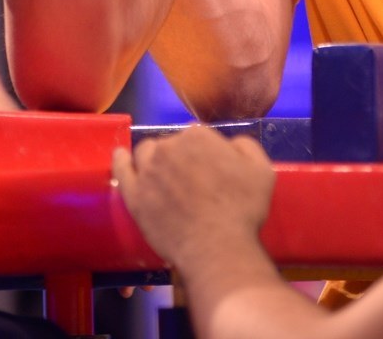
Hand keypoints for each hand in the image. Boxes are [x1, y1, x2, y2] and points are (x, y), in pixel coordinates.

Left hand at [112, 126, 274, 271]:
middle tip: (191, 180)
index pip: (197, 135)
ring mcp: (148, 171)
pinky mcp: (134, 195)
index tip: (209, 169)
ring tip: (162, 174)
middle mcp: (169, 147)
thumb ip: (245, 147)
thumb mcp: (261, 171)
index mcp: (198, 137)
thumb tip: (230, 143)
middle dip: (180, 156)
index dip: (204, 153)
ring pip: (146, 153)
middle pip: (171, 143)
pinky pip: (121, 170)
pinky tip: (121, 155)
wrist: (217, 248)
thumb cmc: (242, 210)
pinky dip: (121, 160)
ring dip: (154, 158)